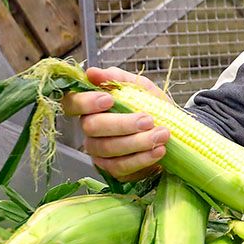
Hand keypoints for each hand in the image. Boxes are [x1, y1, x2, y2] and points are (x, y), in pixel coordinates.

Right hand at [61, 67, 171, 181]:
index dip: (85, 102)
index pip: (72, 103)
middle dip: (122, 124)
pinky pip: (121, 167)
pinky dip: (142, 159)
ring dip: (138, 142)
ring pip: (108, 149)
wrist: (172, 129)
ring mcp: (99, 152)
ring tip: (161, 135)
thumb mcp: (138, 86)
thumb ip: (116, 78)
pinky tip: (158, 151)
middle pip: (92, 127)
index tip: (109, 99)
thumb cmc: (151, 106)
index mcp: (91, 107)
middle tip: (148, 120)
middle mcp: (90, 131)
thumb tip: (92, 72)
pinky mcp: (113, 170)